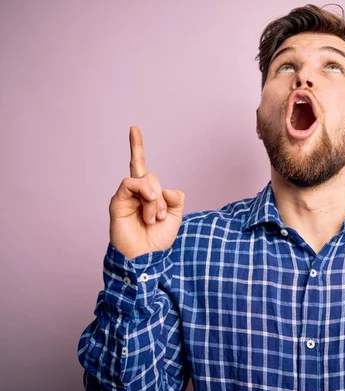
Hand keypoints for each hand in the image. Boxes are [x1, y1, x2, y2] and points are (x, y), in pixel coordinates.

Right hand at [109, 126, 184, 258]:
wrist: (145, 258)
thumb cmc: (157, 240)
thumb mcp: (175, 216)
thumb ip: (176, 198)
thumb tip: (166, 189)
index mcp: (147, 194)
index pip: (140, 166)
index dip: (136, 147)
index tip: (133, 128)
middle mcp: (134, 192)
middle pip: (151, 176)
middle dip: (161, 197)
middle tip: (160, 217)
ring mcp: (125, 197)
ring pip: (144, 179)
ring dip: (154, 199)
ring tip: (152, 219)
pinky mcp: (117, 202)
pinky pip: (129, 182)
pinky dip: (143, 190)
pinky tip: (148, 204)